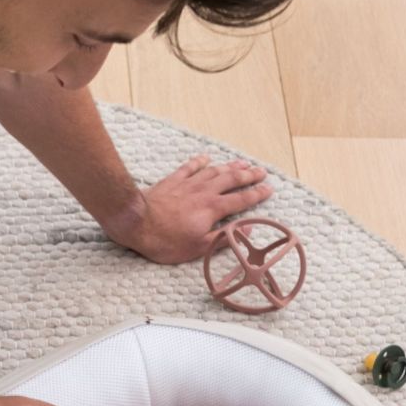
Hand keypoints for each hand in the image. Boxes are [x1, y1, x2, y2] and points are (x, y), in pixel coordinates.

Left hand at [107, 155, 271, 263]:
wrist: (136, 223)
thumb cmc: (166, 240)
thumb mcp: (197, 248)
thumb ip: (223, 238)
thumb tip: (247, 229)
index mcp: (213, 209)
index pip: (241, 200)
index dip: (257, 194)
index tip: (269, 189)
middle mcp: (204, 192)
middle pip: (232, 180)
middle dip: (249, 176)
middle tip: (261, 172)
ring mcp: (188, 184)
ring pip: (214, 171)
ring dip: (230, 166)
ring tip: (243, 164)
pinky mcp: (173, 181)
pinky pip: (190, 167)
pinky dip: (200, 161)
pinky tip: (207, 158)